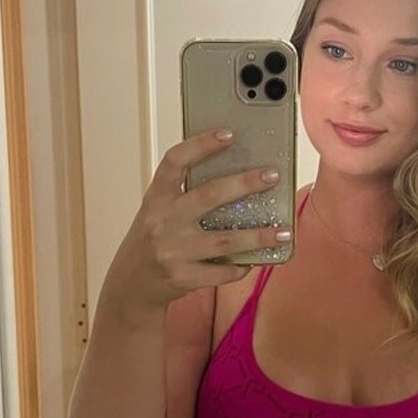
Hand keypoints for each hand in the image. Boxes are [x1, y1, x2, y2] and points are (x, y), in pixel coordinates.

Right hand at [107, 130, 286, 311]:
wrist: (132, 283)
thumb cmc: (154, 237)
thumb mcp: (159, 210)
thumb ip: (186, 193)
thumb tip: (238, 175)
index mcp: (156, 198)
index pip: (175, 162)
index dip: (201, 145)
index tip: (229, 134)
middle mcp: (162, 221)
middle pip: (209, 196)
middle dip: (245, 184)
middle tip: (272, 175)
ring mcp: (172, 251)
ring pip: (224, 240)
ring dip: (258, 236)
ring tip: (284, 232)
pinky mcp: (183, 277)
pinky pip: (222, 271)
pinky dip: (242, 266)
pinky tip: (256, 260)